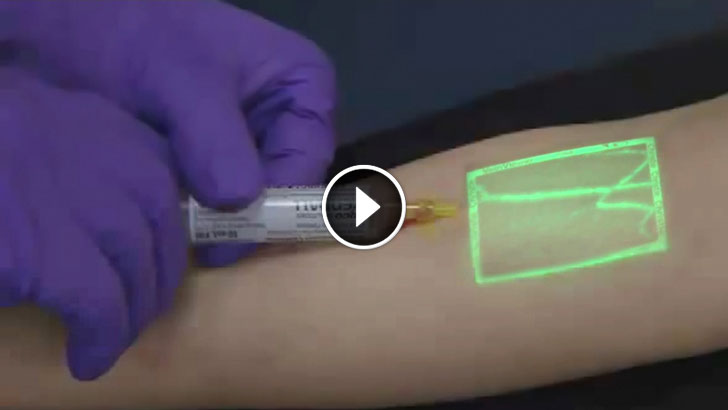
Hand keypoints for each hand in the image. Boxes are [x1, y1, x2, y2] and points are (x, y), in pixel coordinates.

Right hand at [0, 69, 185, 379]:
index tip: (155, 257)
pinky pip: (99, 304)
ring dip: (130, 312)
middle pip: (158, 221)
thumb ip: (80, 158)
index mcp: (90, 119)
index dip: (165, 222)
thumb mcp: (33, 136)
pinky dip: (102, 337)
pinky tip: (88, 358)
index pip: (162, 171)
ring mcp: (69, 196)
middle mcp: (92, 149)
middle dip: (155, 273)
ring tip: (110, 338)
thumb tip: (120, 219)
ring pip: (134, 264)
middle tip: (137, 309)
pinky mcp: (40, 250)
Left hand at [3, 0, 336, 264]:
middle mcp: (284, 117)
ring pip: (251, 199)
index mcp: (302, 85)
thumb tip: (240, 200)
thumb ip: (213, 137)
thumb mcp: (179, 79)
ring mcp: (248, 143)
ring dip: (220, 222)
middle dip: (249, 216)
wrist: (76, 27)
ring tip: (183, 235)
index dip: (280, 198)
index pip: (308, 156)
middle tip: (208, 247)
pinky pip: (218, 202)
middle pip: (286, 184)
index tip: (236, 230)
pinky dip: (197, 218)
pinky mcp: (213, 164)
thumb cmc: (137, 33)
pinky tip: (172, 226)